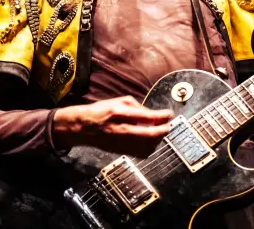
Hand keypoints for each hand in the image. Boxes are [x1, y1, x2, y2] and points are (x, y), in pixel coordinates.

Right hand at [52, 95, 173, 157]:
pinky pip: (142, 153)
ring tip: (159, 131)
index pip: (146, 117)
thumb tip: (151, 114)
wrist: (84, 128)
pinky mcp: (122, 152)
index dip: (161, 116)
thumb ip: (137, 106)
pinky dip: (150, 147)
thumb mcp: (119, 101)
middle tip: (168, 125)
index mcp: (120, 115)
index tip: (169, 114)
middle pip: (150, 135)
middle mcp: (122, 131)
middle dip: (163, 130)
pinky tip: (151, 140)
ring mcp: (122, 143)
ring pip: (148, 146)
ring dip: (157, 139)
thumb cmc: (101, 111)